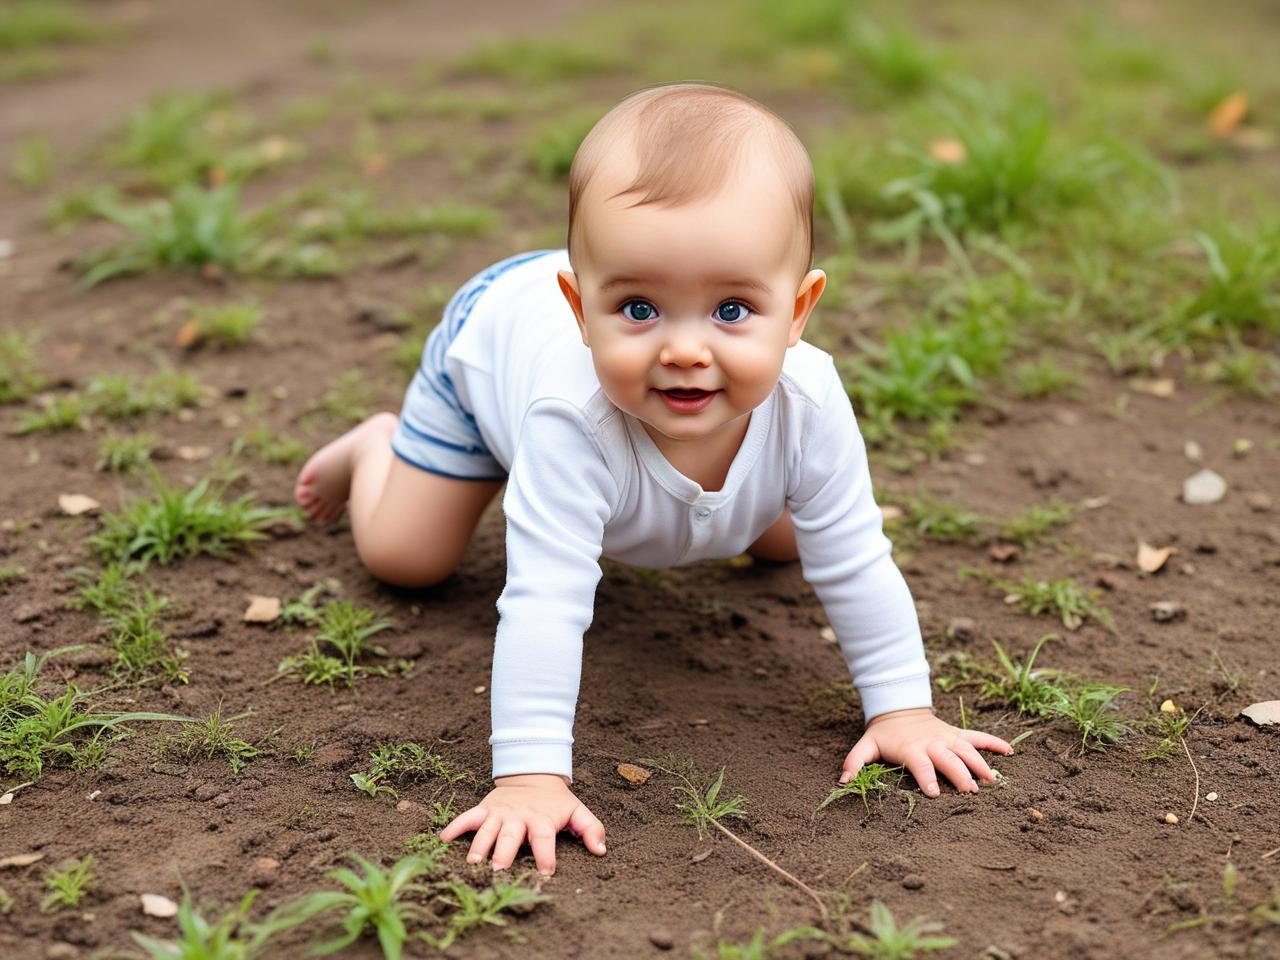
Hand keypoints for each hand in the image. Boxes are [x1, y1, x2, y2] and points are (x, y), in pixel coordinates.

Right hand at [439, 773, 605, 876]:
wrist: (533, 774)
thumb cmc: (555, 802)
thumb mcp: (577, 811)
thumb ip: (591, 829)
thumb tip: (601, 851)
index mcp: (542, 818)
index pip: (544, 837)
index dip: (546, 855)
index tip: (546, 874)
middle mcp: (519, 816)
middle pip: (511, 834)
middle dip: (504, 852)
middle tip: (498, 871)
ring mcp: (500, 812)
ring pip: (488, 828)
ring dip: (479, 845)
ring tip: (472, 862)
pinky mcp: (485, 808)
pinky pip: (468, 817)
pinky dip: (456, 826)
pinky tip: (443, 839)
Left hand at [841, 707, 1011, 796]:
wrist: (899, 708)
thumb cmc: (884, 734)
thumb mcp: (866, 746)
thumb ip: (854, 762)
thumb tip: (843, 781)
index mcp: (912, 749)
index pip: (921, 765)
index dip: (927, 779)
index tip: (935, 794)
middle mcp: (933, 743)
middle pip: (950, 760)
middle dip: (961, 776)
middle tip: (972, 793)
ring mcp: (948, 738)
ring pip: (968, 750)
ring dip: (981, 764)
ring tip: (994, 781)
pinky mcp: (958, 734)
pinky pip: (979, 737)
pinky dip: (995, 742)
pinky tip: (1010, 752)